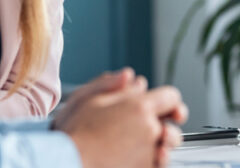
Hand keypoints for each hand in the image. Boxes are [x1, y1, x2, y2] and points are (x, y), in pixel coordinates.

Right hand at [54, 74, 187, 167]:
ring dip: (161, 146)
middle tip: (153, 126)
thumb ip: (114, 85)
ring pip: (167, 149)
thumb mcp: (88, 99)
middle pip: (173, 127)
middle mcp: (150, 131)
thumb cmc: (74, 133)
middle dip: (166, 125)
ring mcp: (149, 155)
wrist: (66, 162)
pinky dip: (154, 161)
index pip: (171, 97)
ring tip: (144, 145)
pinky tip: (139, 157)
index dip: (167, 99)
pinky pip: (159, 166)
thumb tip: (134, 79)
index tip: (163, 105)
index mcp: (140, 108)